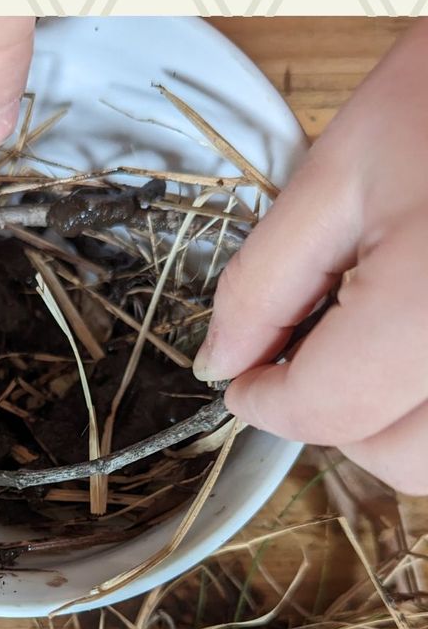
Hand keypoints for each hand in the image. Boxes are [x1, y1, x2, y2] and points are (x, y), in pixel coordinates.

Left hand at [193, 20, 427, 494]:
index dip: (265, 396)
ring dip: (396, 418)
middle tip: (315, 343)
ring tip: (380, 330)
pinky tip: (418, 330)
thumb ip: (266, 282)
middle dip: (338, 416)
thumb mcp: (340, 171)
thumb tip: (220, 364)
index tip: (245, 371)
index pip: (326, 409)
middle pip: (399, 457)